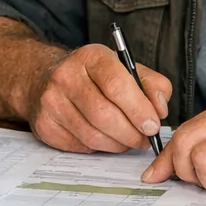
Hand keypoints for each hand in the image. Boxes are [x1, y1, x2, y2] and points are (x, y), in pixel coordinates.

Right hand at [27, 44, 170, 152]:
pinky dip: (98, 148)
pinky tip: (104, 138)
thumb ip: (152, 85)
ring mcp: (51, 101)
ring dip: (117, 144)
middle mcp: (66, 76)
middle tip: (144, 139)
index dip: (138, 109)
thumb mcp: (126, 69)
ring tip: (127, 140)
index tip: (152, 125)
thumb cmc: (94, 76)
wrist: (46, 79)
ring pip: (93, 135)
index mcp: (90, 57)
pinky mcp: (45, 125)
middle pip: (104, 114)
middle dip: (131, 133)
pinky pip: (80, 146)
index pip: (116, 84)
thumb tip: (160, 110)